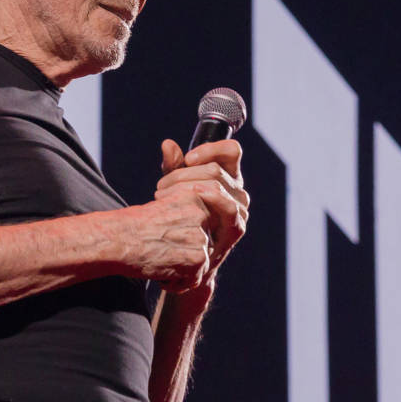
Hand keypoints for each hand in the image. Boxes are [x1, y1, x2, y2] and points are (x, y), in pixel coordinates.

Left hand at [151, 137, 248, 293]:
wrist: (184, 257)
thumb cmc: (180, 218)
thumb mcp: (173, 188)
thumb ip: (173, 167)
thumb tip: (168, 145)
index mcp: (227, 175)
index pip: (230, 150)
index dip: (210, 149)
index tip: (187, 158)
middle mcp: (237, 190)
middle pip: (215, 168)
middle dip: (182, 174)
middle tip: (160, 188)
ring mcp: (240, 209)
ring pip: (217, 184)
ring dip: (187, 187)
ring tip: (164, 197)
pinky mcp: (237, 228)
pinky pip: (229, 207)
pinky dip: (210, 199)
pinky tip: (190, 200)